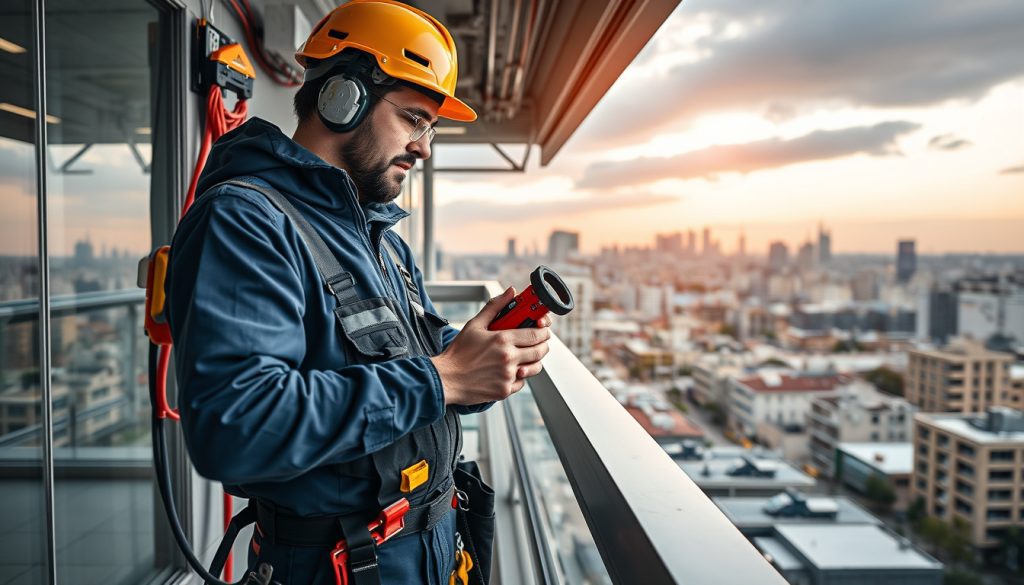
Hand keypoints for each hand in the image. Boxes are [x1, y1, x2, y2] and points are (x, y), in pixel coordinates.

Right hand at [430, 287, 551, 405]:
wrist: (446, 379)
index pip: (536, 334)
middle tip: (540, 342)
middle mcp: (508, 358)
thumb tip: (511, 291)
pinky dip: (519, 376)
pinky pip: (521, 382)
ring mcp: (507, 376)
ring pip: (534, 368)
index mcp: (502, 340)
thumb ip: (495, 306)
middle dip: (543, 345)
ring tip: (527, 356)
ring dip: (535, 361)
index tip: (543, 329)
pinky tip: (510, 370)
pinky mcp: (504, 390)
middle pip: (539, 351)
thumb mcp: (475, 325)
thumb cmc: (459, 352)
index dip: (544, 331)